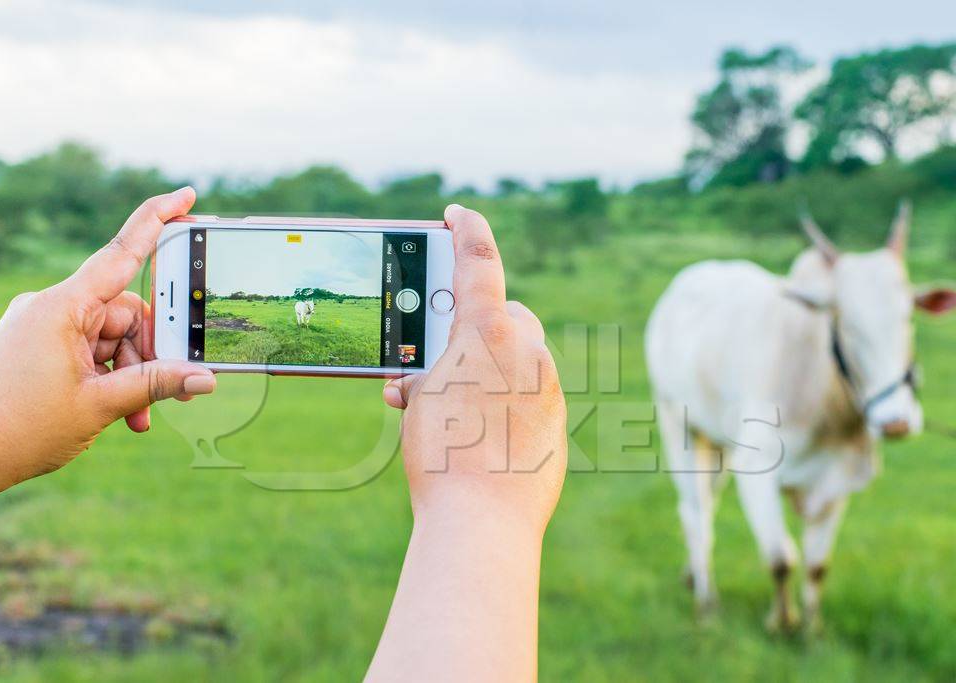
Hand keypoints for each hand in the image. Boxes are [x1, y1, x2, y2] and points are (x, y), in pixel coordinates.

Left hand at [0, 188, 215, 525]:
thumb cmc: (20, 429)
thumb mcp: (101, 404)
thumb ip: (156, 384)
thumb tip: (204, 377)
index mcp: (62, 307)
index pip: (121, 253)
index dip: (158, 220)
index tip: (187, 195)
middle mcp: (51, 307)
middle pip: (127, 312)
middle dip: (152, 351)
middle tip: (174, 387)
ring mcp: (45, 325)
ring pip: (114, 336)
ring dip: (134, 373)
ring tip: (139, 415)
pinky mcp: (40, 344)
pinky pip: (92, 349)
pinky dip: (111, 375)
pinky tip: (121, 410)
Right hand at [368, 205, 566, 681]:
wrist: (483, 521)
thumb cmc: (441, 456)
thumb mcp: (418, 402)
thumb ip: (430, 376)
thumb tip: (428, 385)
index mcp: (487, 333)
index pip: (479, 262)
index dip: (468, 230)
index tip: (458, 214)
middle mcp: (527, 351)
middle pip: (505, 317)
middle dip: (474, 331)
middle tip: (440, 360)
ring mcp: (549, 386)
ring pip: (519, 359)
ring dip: (487, 372)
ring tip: (451, 410)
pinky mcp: (558, 420)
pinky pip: (532, 394)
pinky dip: (507, 403)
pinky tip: (481, 435)